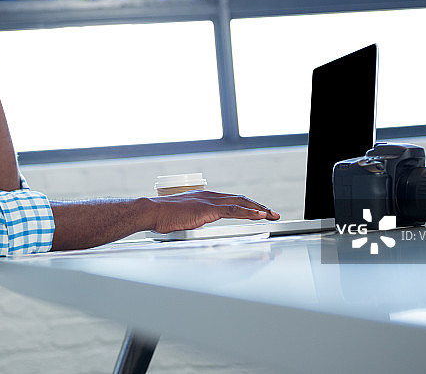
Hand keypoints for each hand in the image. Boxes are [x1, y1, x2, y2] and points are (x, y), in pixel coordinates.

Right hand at [146, 191, 279, 233]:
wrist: (152, 212)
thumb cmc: (163, 217)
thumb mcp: (184, 219)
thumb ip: (196, 222)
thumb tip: (200, 229)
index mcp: (205, 198)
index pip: (232, 200)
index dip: (247, 205)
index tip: (259, 211)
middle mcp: (210, 196)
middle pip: (240, 199)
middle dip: (258, 206)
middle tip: (272, 213)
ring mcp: (209, 201)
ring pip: (240, 203)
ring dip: (258, 208)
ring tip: (271, 215)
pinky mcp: (208, 209)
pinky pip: (233, 210)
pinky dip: (248, 212)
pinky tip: (259, 215)